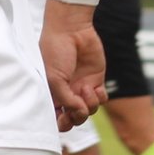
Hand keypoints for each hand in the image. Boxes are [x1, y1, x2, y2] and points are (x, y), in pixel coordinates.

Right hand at [39, 0, 104, 129]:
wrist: (71, 30)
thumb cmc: (55, 52)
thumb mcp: (54, 79)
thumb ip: (66, 100)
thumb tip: (78, 113)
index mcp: (52, 95)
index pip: (57, 119)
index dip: (62, 124)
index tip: (63, 117)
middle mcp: (67, 94)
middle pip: (75, 119)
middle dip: (77, 118)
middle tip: (76, 109)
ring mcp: (81, 88)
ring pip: (90, 111)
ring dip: (89, 104)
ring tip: (85, 88)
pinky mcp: (96, 80)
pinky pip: (101, 99)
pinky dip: (99, 97)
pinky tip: (93, 87)